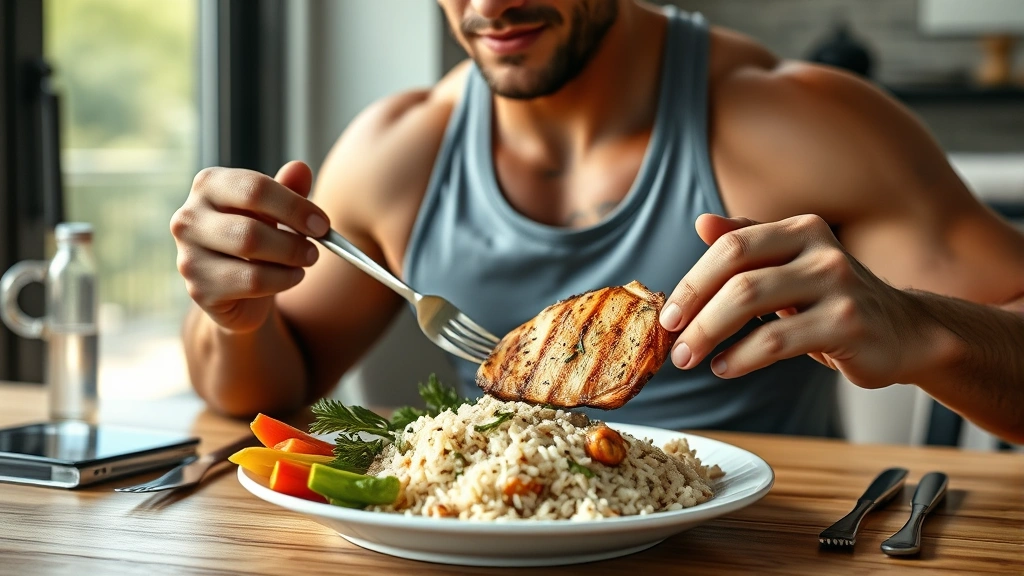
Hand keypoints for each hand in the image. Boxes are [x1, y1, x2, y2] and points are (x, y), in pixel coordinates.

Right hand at [170, 161, 329, 332]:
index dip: (295, 207)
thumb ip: (287, 190)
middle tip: (316, 251)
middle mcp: (189, 216)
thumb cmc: (256, 240)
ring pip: (249, 255)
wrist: (239, 290)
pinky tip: (291, 277)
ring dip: (290, 260)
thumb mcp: (275, 212)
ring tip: (305, 262)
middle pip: (251, 227)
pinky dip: (281, 280)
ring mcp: (189, 254)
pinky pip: (251, 282)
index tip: (322, 224)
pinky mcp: (198, 288)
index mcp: (209, 185)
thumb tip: (300, 168)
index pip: (255, 188)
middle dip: (293, 241)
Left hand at [659, 213, 924, 388]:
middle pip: (738, 276)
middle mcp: (821, 250)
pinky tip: (725, 367)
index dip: (693, 281)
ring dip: (710, 335)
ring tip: (690, 358)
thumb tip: (702, 222)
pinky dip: (741, 357)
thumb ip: (749, 244)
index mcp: (800, 229)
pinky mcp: (849, 324)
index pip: (731, 246)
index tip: (667, 314)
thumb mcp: (792, 266)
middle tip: (672, 342)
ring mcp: (838, 285)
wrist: (905, 333)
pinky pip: (777, 341)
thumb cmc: (834, 301)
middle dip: (695, 312)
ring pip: (752, 306)